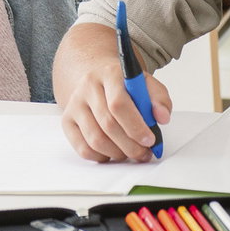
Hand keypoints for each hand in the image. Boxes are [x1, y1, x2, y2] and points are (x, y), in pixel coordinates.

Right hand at [58, 53, 172, 163]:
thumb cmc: (124, 85)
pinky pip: (83, 148)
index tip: (150, 140)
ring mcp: (75, 103)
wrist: (97, 77)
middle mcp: (88, 86)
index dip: (135, 126)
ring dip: (118, 153)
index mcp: (109, 73)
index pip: (119, 103)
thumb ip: (159, 99)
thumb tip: (162, 117)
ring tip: (131, 152)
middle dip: (130, 145)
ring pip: (96, 140)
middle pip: (108, 124)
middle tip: (144, 153)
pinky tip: (113, 151)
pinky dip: (102, 156)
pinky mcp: (67, 120)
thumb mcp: (145, 84)